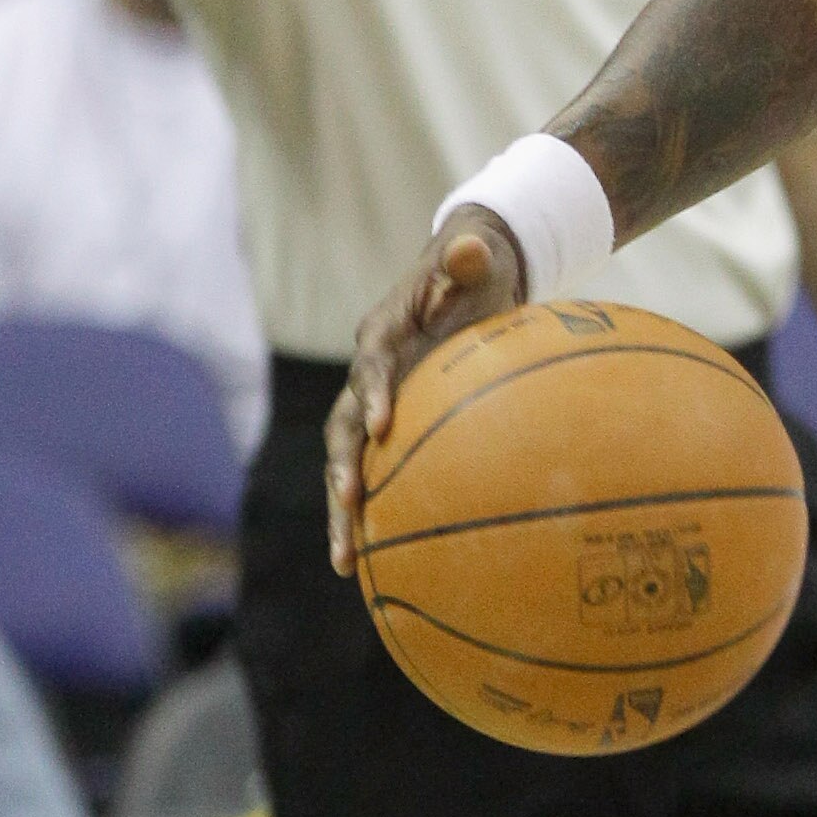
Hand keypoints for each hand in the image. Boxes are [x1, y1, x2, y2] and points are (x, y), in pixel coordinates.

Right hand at [324, 211, 526, 573]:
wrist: (468, 282)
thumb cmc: (476, 271)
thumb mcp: (475, 259)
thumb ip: (468, 257)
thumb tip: (469, 246)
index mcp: (382, 335)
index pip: (371, 365)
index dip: (373, 392)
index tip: (381, 424)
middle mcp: (368, 375)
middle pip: (342, 428)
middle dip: (340, 471)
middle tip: (349, 508)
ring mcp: (373, 406)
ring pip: (347, 465)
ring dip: (343, 513)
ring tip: (346, 564)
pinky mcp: (387, 432)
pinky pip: (375, 477)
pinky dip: (371, 519)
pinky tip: (377, 570)